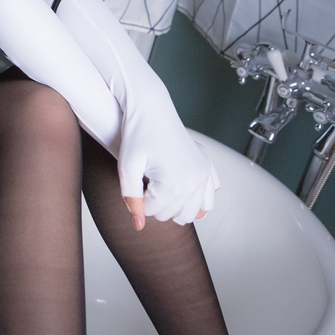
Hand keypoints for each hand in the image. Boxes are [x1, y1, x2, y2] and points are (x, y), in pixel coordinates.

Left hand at [117, 97, 219, 225]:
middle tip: (146, 180)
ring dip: (175, 205)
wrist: (153, 109)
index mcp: (175, 183)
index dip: (138, 199)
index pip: (152, 213)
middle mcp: (195, 182)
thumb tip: (138, 226)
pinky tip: (181, 187)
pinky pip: (208, 199)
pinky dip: (196, 199)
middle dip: (154, 202)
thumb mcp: (127, 167)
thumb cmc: (138, 133)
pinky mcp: (208, 168)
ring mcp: (205, 175)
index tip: (136, 180)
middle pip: (170, 214)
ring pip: (191, 213)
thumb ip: (131, 197)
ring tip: (160, 185)